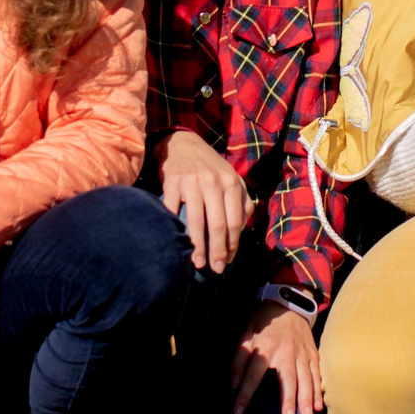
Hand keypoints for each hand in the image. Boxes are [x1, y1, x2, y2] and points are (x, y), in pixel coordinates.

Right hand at [159, 129, 251, 272]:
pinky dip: (174, 229)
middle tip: (215, 268)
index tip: (227, 261)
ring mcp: (192, 182)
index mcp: (231, 183)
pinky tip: (176, 243)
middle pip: (217, 224)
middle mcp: (213, 182)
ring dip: (197, 246)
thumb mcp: (231, 178)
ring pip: (196, 221)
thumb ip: (241, 200)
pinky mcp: (172, 182)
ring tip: (198, 263)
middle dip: (217, 250)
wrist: (183, 144)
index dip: (232, 245)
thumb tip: (242, 228)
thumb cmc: (210, 167)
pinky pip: (173, 211)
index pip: (234, 221)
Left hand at [231, 300, 322, 413]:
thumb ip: (239, 359)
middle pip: (287, 378)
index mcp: (265, 347)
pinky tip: (318, 406)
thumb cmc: (264, 322)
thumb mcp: (246, 333)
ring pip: (306, 378)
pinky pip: (317, 374)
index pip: (253, 375)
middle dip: (289, 399)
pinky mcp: (313, 354)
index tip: (238, 413)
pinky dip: (318, 390)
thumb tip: (233, 384)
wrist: (289, 303)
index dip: (245, 395)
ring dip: (307, 398)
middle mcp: (286, 352)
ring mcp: (302, 353)